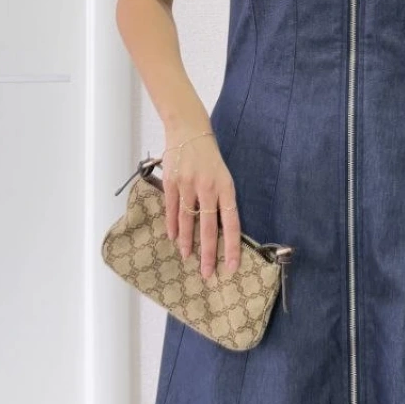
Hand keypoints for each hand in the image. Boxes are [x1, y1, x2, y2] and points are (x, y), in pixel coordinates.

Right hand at [162, 133, 240, 277]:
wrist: (189, 130)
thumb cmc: (210, 156)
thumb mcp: (223, 176)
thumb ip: (222, 201)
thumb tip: (220, 231)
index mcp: (226, 187)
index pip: (232, 223)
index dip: (232, 247)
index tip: (232, 267)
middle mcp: (208, 188)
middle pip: (208, 228)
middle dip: (208, 254)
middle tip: (207, 273)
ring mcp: (188, 185)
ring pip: (187, 221)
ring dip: (187, 242)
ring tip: (188, 257)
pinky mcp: (171, 182)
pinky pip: (172, 209)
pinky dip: (172, 225)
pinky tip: (173, 238)